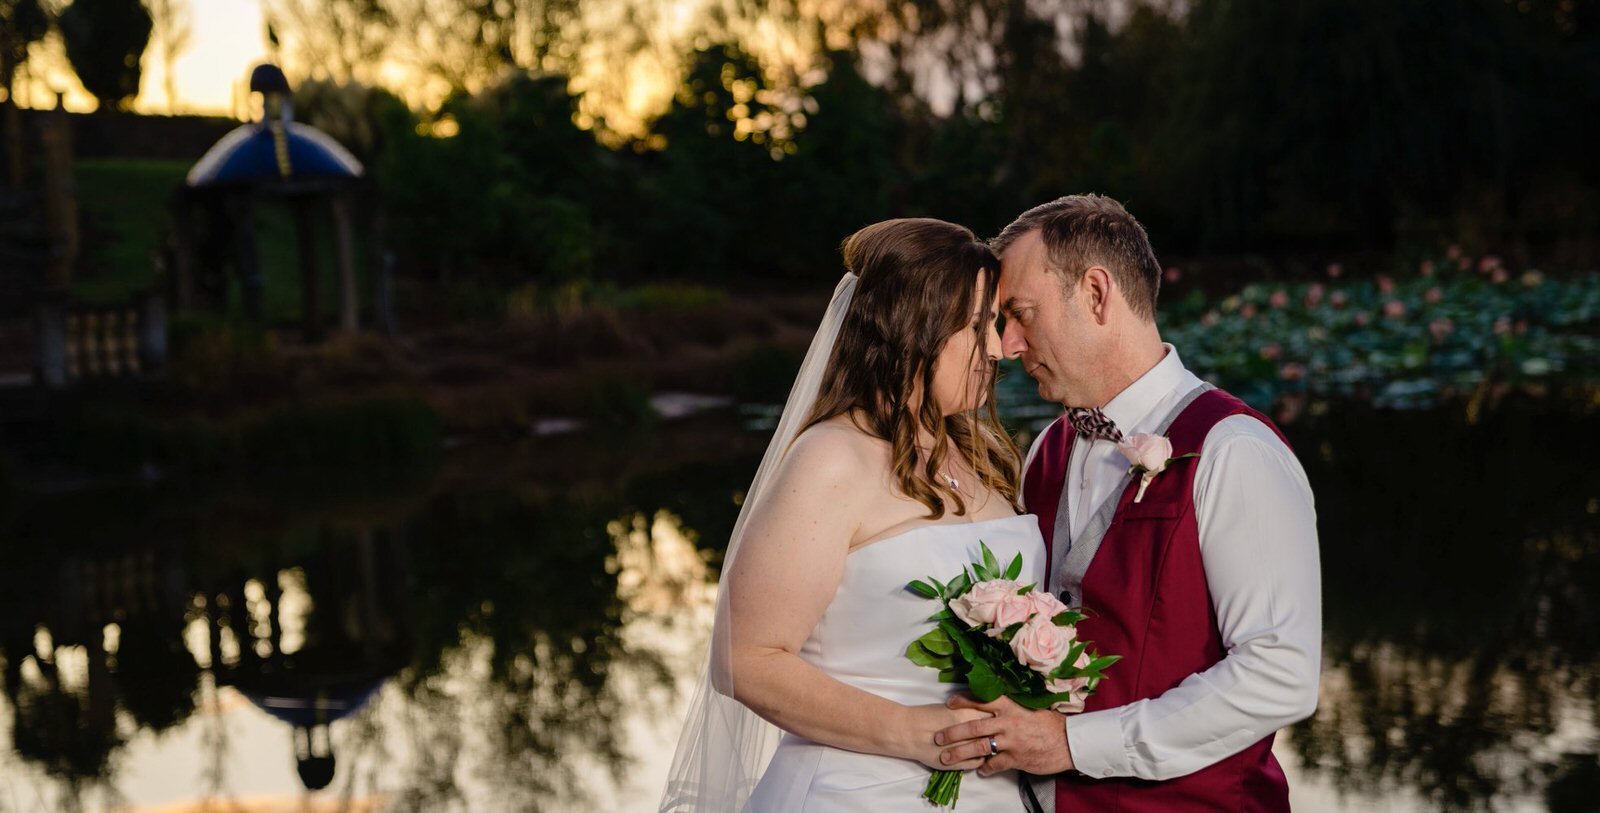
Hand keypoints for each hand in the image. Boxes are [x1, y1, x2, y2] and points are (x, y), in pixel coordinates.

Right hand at [902, 703, 991, 770]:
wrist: (908, 731)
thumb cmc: (927, 715)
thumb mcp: (951, 707)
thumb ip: (970, 710)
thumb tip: (986, 714)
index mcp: (967, 714)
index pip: (993, 716)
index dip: (997, 718)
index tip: (997, 718)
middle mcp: (969, 733)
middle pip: (993, 734)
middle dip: (997, 733)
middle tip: (998, 732)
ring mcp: (964, 749)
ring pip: (987, 750)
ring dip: (991, 748)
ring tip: (990, 744)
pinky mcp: (958, 763)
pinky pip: (977, 763)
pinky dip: (981, 760)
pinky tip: (978, 755)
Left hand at [933, 694, 1073, 775]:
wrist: (1069, 742)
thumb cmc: (1051, 724)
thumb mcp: (1031, 709)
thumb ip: (1012, 707)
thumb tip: (996, 704)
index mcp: (1011, 707)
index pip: (983, 700)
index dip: (964, 700)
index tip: (949, 702)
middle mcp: (1008, 723)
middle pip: (973, 727)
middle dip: (952, 732)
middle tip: (937, 736)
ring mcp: (1011, 742)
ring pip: (979, 748)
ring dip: (960, 753)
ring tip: (946, 758)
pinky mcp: (1016, 759)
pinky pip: (994, 765)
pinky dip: (984, 768)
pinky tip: (978, 770)